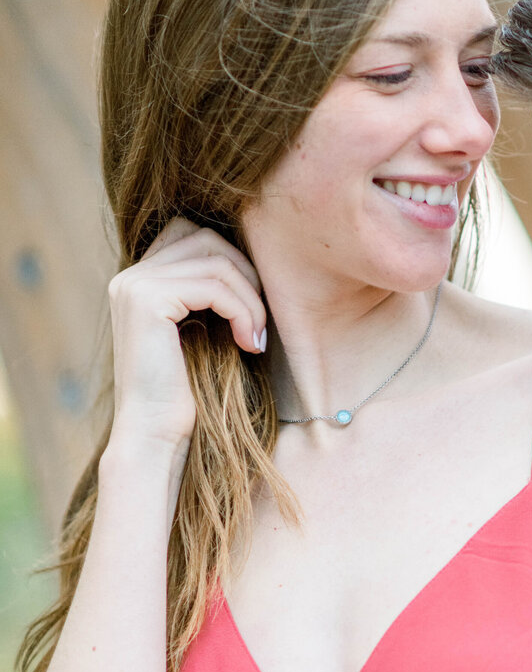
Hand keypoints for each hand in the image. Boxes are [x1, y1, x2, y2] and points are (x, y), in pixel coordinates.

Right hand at [108, 217, 266, 450]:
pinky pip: (213, 285)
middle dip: (246, 276)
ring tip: (257, 338)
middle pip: (207, 239)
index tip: (252, 308)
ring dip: (250, 298)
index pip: (194, 235)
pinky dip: (243, 311)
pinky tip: (250, 344)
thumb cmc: (189, 393)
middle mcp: (130, 276)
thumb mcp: (204, 332)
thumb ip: (213, 294)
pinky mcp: (147, 300)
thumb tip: (256, 260)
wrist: (157, 437)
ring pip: (216, 259)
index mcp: (140, 281)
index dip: (234, 263)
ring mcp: (134, 285)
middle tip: (260, 323)